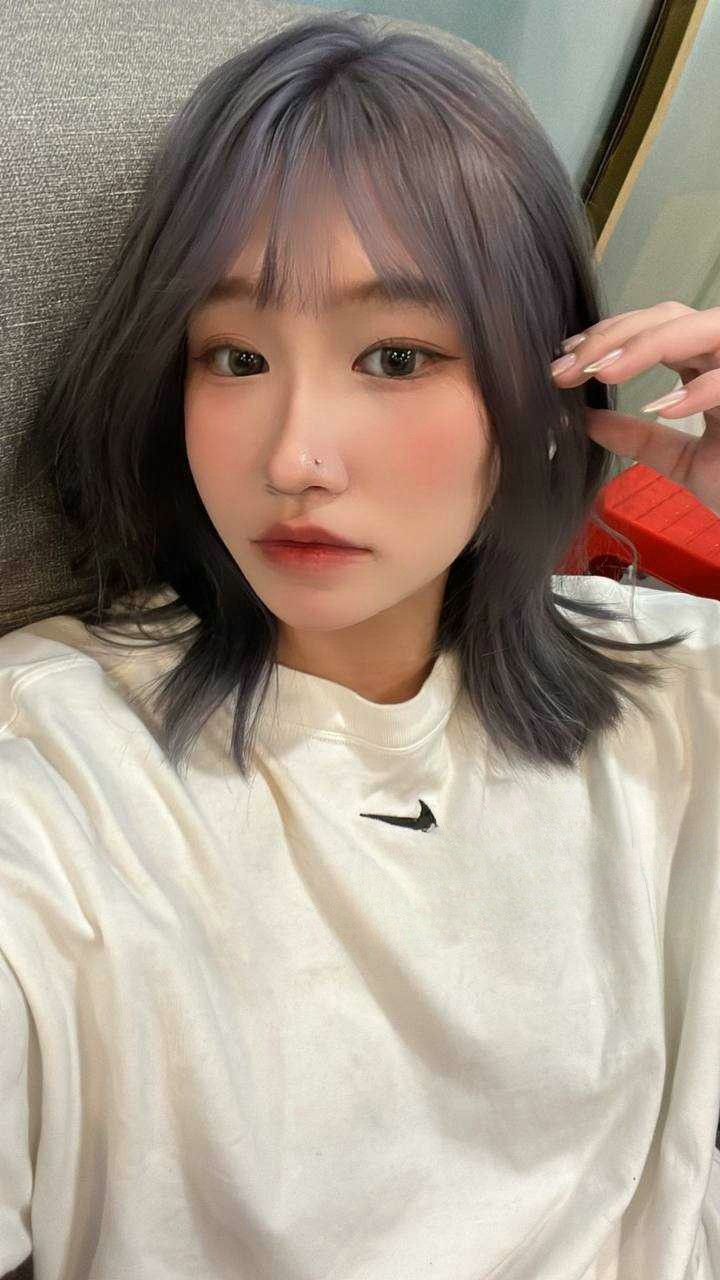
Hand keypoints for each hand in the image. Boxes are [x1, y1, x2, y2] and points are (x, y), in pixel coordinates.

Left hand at [550, 301, 719, 517]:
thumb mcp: (681, 461)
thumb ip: (639, 438)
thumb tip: (585, 420)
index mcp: (707, 364)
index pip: (653, 328)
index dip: (607, 337)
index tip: (563, 359)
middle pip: (668, 317)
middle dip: (611, 338)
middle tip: (564, 368)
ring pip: (701, 328)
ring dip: (646, 345)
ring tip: (601, 371)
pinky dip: (699, 390)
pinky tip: (661, 407)